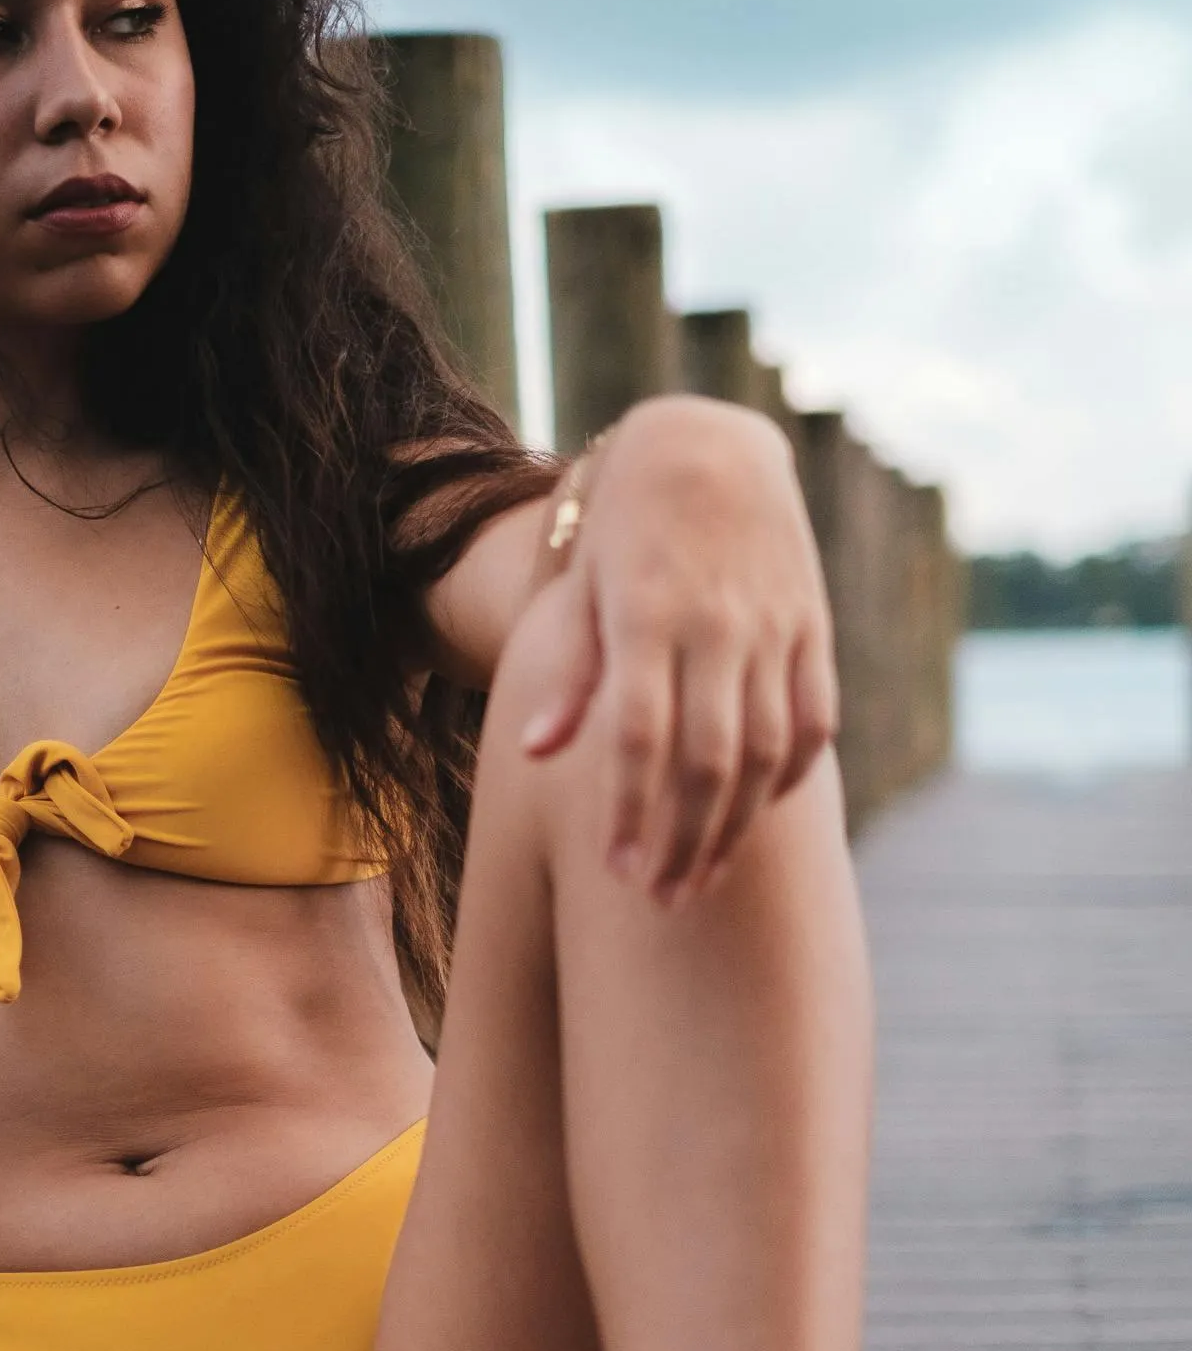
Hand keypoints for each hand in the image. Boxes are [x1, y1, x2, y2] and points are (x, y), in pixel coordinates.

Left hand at [520, 398, 837, 901]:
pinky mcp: (811, 628)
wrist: (707, 449)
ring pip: (766, 751)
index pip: (640, 737)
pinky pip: (813, 720)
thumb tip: (537, 751)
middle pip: (707, 760)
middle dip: (683, 841)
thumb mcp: (583, 587)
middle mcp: (717, 625)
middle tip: (659, 902)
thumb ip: (568, 671)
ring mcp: (773, 629)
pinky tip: (758, 814)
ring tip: (701, 878)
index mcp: (648, 617)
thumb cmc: (624, 529)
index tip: (614, 874)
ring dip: (735, 826)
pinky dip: (791, 776)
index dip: (631, 813)